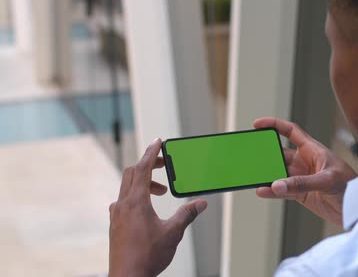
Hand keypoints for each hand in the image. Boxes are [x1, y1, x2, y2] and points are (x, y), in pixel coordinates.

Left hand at [109, 138, 207, 276]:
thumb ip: (187, 214)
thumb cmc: (147, 257)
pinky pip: (124, 200)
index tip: (158, 142)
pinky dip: (137, 195)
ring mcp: (116, 215)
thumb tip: (201, 203)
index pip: (142, 168)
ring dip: (144, 183)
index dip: (151, 152)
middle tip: (164, 165)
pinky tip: (148, 208)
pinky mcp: (115, 224)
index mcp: (135, 202)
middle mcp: (122, 205)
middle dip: (149, 165)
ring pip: (127, 187)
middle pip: (132, 173)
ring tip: (161, 192)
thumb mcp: (173, 233)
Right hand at [254, 118, 356, 225]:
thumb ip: (301, 183)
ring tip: (252, 176)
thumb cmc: (353, 186)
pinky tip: (262, 191)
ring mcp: (302, 178)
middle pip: (279, 154)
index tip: (257, 125)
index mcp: (313, 149)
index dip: (274, 125)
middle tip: (250, 156)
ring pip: (278, 173)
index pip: (290, 131)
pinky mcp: (302, 194)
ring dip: (266, 175)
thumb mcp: (327, 181)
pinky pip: (282, 191)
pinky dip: (272, 191)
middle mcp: (305, 161)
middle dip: (265, 154)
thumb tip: (277, 185)